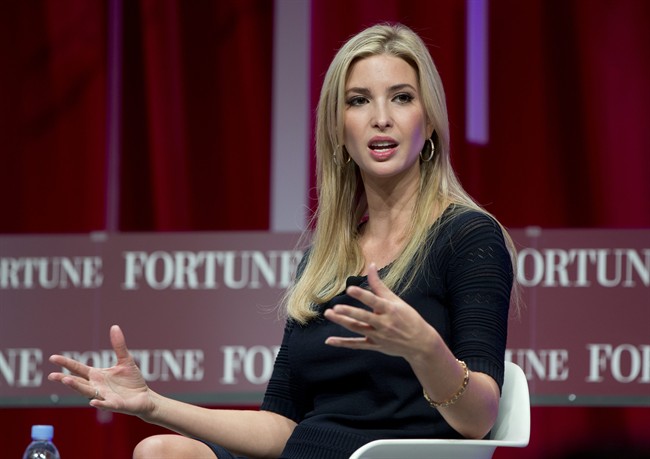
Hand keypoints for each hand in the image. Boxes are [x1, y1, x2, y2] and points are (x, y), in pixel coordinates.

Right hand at [48, 325, 153, 416]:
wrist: (145, 397)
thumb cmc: (132, 380)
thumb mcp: (125, 360)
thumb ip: (119, 345)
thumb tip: (115, 326)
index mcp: (97, 375)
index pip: (78, 369)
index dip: (66, 363)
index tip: (53, 358)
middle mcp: (97, 386)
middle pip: (78, 382)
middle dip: (66, 379)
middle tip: (52, 375)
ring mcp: (104, 396)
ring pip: (88, 393)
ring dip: (77, 387)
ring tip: (66, 380)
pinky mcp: (115, 405)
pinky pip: (106, 404)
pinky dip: (99, 403)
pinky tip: (93, 402)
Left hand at [323, 263, 437, 360]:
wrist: (421, 343)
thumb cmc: (409, 318)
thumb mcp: (396, 301)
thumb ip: (380, 285)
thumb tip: (371, 265)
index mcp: (390, 310)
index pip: (374, 301)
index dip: (362, 295)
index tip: (350, 289)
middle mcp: (384, 324)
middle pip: (363, 318)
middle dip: (349, 313)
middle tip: (336, 308)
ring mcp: (378, 336)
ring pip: (357, 329)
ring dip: (342, 322)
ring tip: (329, 313)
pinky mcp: (374, 346)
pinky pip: (356, 345)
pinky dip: (343, 343)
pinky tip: (329, 340)